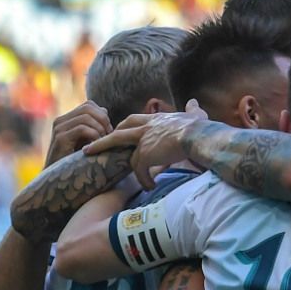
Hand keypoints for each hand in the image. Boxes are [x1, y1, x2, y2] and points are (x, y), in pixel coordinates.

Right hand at [45, 102, 111, 165]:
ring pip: (86, 117)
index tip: (109, 131)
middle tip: (109, 136)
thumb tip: (105, 111)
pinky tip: (96, 146)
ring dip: (100, 129)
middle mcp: (60, 121)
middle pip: (88, 107)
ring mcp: (59, 128)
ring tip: (102, 143)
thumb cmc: (75, 164)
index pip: (89, 105)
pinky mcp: (60, 138)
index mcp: (66, 120)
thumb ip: (93, 126)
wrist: (58, 182)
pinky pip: (82, 129)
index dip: (102, 115)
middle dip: (103, 120)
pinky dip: (94, 136)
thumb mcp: (86, 141)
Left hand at [84, 102, 207, 188]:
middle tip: (90, 148)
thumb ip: (193, 110)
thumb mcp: (195, 115)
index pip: (133, 120)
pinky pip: (139, 170)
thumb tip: (194, 102)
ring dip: (123, 167)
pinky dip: (144, 180)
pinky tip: (150, 186)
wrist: (197, 136)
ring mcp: (144, 141)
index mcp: (155, 119)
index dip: (124, 127)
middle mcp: (146, 128)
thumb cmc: (200, 128)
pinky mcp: (145, 155)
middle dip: (103, 140)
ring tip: (119, 176)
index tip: (118, 132)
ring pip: (125, 154)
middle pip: (119, 132)